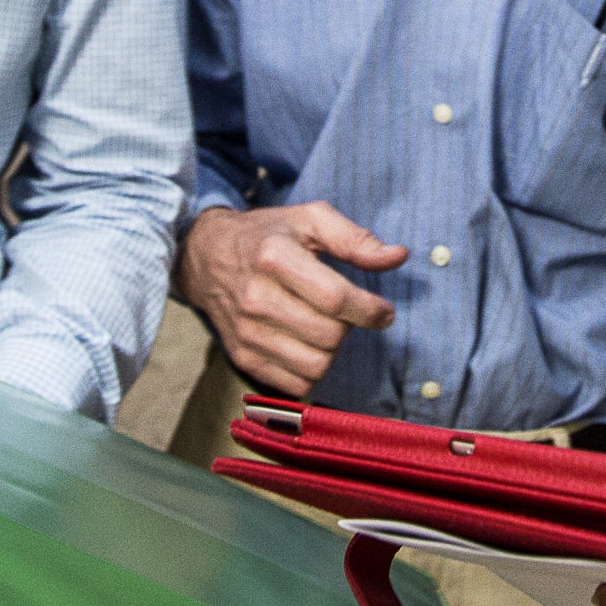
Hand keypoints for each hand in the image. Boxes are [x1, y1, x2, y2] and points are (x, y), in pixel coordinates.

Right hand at [174, 202, 406, 395]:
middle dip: (351, 328)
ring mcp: (247, 333)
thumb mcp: (310, 220)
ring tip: (328, 329)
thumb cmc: (267, 235)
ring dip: (333, 351)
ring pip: (315, 366)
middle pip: (329, 336)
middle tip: (348, 314)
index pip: (335, 299)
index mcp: (275, 258)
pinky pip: (295, 385)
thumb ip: (355, 239)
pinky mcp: (242, 357)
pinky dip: (312, 372)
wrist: (206, 257)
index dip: (370, 310)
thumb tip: (398, 256)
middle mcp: (257, 298)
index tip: (384, 312)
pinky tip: (309, 346)